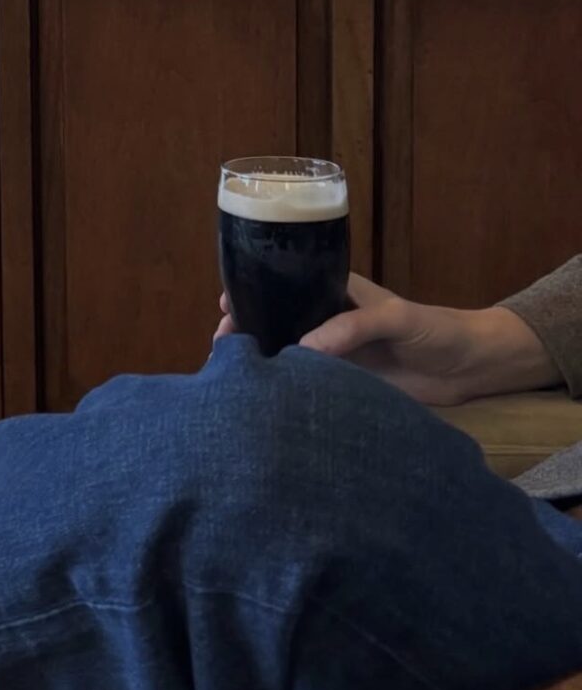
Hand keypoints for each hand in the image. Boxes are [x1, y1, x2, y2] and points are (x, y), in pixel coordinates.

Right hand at [216, 273, 557, 405]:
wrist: (468, 369)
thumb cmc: (434, 329)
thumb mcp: (394, 317)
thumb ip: (352, 327)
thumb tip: (301, 349)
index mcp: (336, 292)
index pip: (285, 286)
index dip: (253, 292)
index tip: (225, 304)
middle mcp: (327, 322)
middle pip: (277, 321)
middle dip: (247, 329)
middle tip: (221, 345)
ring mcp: (333, 356)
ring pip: (287, 356)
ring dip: (262, 363)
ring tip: (232, 376)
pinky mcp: (342, 388)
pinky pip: (307, 388)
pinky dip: (285, 392)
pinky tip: (262, 403)